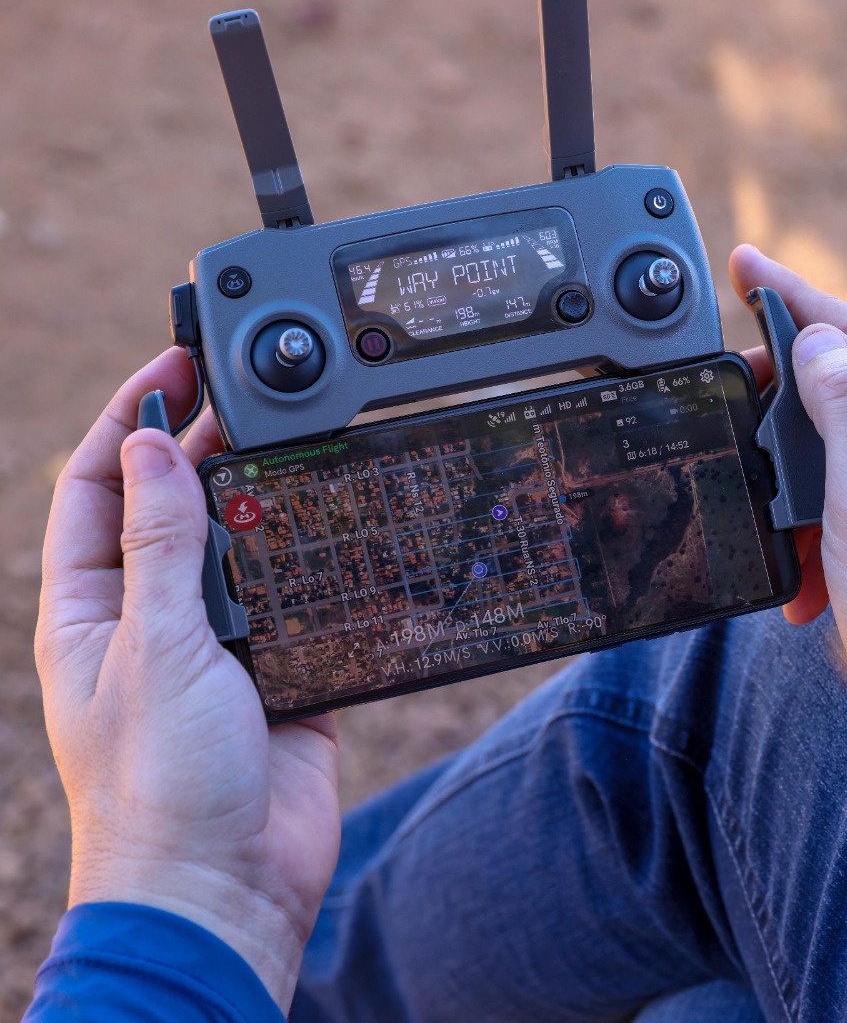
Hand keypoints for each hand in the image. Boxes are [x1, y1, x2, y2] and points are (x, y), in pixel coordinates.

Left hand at [34, 348, 339, 1011]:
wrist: (224, 889)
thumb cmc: (158, 786)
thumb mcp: (151, 648)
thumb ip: (160, 546)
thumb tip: (148, 446)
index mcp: (90, 610)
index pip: (96, 490)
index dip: (126, 422)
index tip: (174, 364)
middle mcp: (151, 620)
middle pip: (175, 509)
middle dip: (207, 448)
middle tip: (255, 392)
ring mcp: (219, 649)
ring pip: (245, 551)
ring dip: (269, 504)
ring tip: (303, 447)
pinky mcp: (284, 678)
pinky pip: (305, 604)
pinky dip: (324, 568)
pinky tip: (349, 529)